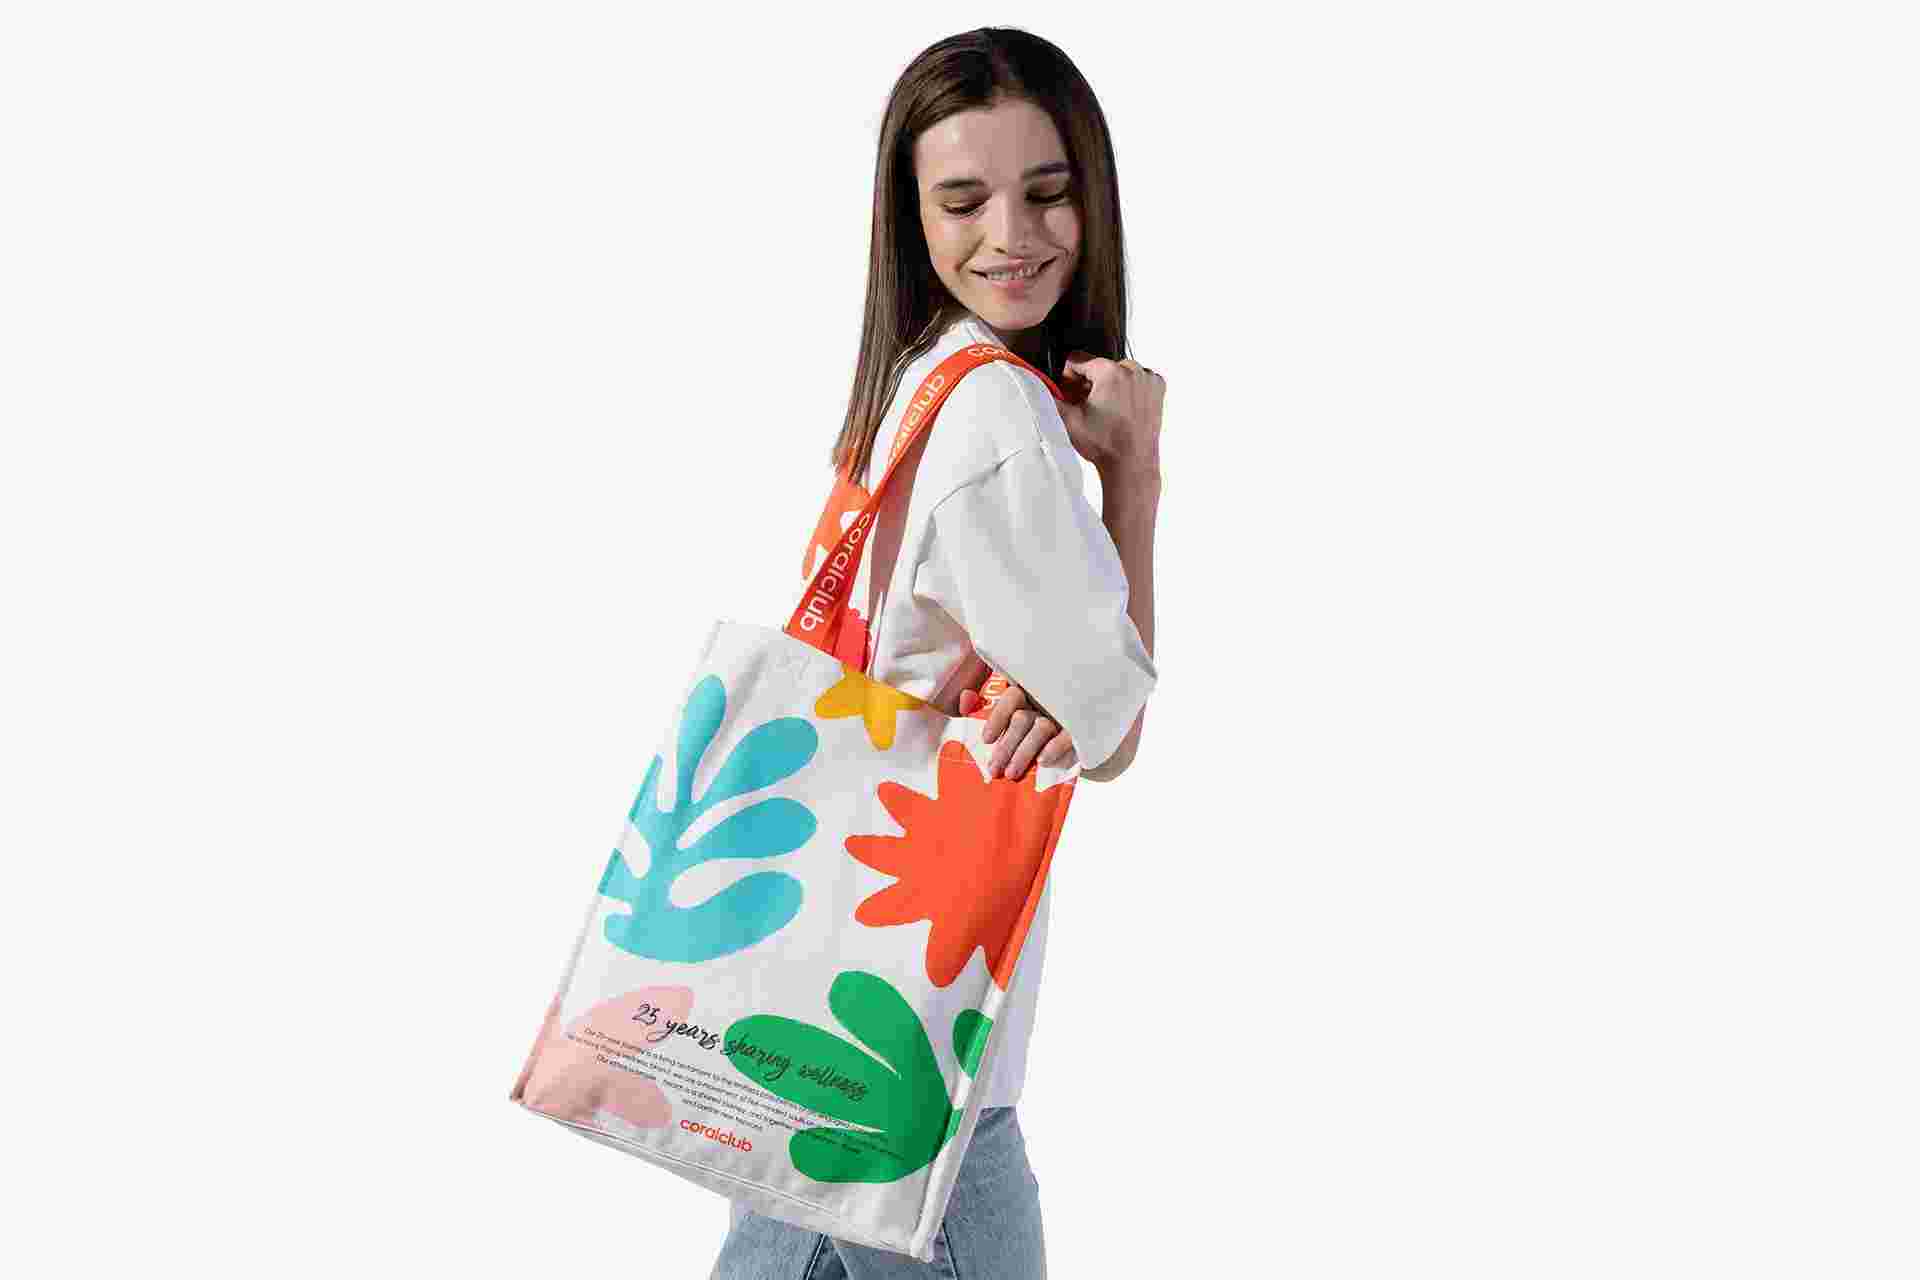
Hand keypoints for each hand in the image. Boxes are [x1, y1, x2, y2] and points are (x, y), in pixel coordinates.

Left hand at [958, 682, 1076, 779]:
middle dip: (1006, 746)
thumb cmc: (1029, 734)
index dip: (997, 718)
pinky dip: (1054, 748)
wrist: (1069, 750)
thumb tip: (965, 698)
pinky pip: (1067, 737)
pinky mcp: (1078, 730)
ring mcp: (1062, 715)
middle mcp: (1044, 702)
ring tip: (1012, 774)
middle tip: (994, 769)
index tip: (985, 740)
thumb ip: (980, 707)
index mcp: (1027, 695)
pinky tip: (1042, 762)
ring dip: (1024, 752)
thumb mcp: (1005, 721)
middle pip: (1022, 719)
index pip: (1011, 697)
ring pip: (1041, 729)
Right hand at [1057, 350, 1164, 474]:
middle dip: (1089, 382)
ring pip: (1118, 372)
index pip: (1078, 359)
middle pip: (1099, 366)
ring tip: (1104, 409)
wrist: (1131, 464)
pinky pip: (1136, 380)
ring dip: (1109, 385)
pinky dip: (1128, 389)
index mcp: (1110, 372)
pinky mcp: (1157, 389)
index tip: (1068, 389)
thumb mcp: (1068, 420)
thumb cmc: (1105, 446)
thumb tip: (1038, 385)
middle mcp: (1132, 370)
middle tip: (1085, 405)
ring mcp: (1147, 379)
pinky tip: (1120, 408)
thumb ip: (1050, 397)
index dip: (1068, 375)